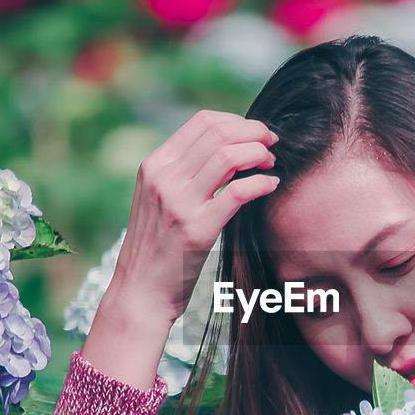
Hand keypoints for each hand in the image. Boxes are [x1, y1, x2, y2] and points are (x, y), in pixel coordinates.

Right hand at [81, 110, 278, 389]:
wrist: (140, 292)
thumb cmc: (159, 248)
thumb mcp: (161, 199)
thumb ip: (186, 173)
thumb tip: (228, 148)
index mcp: (155, 165)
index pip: (202, 122)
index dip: (238, 121)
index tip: (258, 133)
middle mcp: (163, 178)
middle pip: (219, 133)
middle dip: (255, 132)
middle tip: (273, 144)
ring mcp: (178, 203)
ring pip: (229, 155)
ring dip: (259, 154)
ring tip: (271, 164)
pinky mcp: (196, 229)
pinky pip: (237, 192)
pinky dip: (261, 183)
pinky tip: (271, 186)